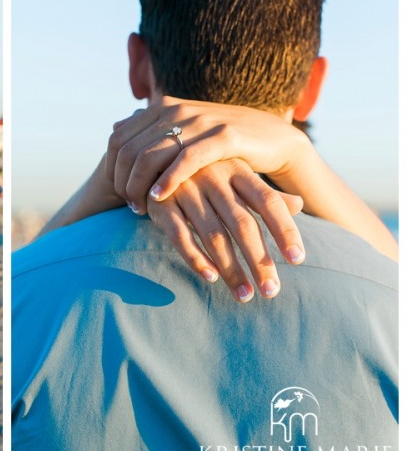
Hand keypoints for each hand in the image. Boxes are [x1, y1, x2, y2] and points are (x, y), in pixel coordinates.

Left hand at [106, 96, 310, 213]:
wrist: (272, 138)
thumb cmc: (220, 142)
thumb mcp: (181, 131)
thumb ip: (150, 130)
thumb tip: (115, 127)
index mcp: (162, 107)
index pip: (118, 138)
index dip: (112, 167)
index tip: (117, 191)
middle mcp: (176, 109)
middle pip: (129, 148)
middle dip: (123, 181)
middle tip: (129, 205)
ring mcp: (200, 120)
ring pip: (151, 154)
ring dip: (139, 185)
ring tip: (140, 208)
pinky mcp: (225, 136)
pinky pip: (186, 159)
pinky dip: (168, 179)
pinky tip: (158, 197)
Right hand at [144, 159, 305, 302]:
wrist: (151, 154)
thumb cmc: (201, 169)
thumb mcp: (233, 172)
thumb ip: (263, 192)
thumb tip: (299, 204)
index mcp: (238, 170)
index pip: (269, 202)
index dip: (285, 230)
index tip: (297, 259)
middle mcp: (214, 178)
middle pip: (243, 225)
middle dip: (259, 261)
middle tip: (271, 292)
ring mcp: (186, 189)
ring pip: (213, 235)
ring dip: (231, 269)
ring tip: (244, 295)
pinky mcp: (161, 203)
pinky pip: (179, 235)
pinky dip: (195, 258)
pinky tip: (210, 277)